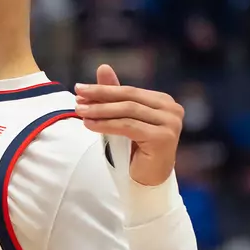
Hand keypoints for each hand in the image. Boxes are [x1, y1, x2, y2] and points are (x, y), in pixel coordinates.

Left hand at [74, 64, 183, 187]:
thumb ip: (115, 95)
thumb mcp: (122, 119)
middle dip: (100, 96)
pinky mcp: (163, 137)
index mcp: (164, 101)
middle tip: (77, 96)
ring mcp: (171, 123)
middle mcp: (172, 109)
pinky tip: (89, 124)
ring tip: (79, 111)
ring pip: (128, 111)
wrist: (148, 182)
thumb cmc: (135, 151)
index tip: (79, 88)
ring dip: (100, 110)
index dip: (104, 89)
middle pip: (129, 98)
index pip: (129, 91)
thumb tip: (103, 67)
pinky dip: (106, 124)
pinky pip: (128, 126)